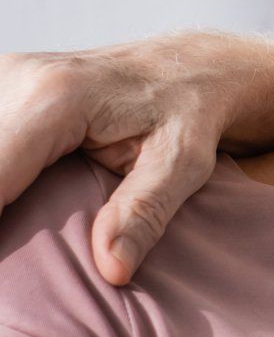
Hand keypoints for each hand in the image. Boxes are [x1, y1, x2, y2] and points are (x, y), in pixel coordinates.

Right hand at [0, 35, 273, 282]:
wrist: (190, 65)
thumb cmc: (191, 115)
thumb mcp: (183, 164)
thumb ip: (144, 212)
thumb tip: (112, 270)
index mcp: (57, 99)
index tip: (6, 265)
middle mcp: (18, 78)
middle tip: (15, 260)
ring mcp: (4, 78)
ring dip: (1, 196)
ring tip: (17, 231)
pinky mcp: (2, 87)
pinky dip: (2, 177)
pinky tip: (16, 205)